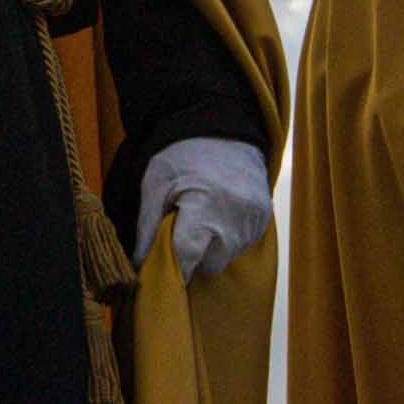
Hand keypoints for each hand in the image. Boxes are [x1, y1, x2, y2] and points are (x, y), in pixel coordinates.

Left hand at [134, 137, 273, 278]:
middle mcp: (235, 217)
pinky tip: (219, 216)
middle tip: (182, 235)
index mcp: (205, 206)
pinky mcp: (264, 218)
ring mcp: (254, 219)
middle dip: (194, 257)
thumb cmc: (184, 157)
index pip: (188, 255)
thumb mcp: (156, 184)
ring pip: (227, 257)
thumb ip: (148, 227)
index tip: (163, 274)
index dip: (174, 269)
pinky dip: (228, 239)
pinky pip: (242, 245)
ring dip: (212, 248)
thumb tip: (139, 265)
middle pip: (210, 264)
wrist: (223, 130)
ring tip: (202, 220)